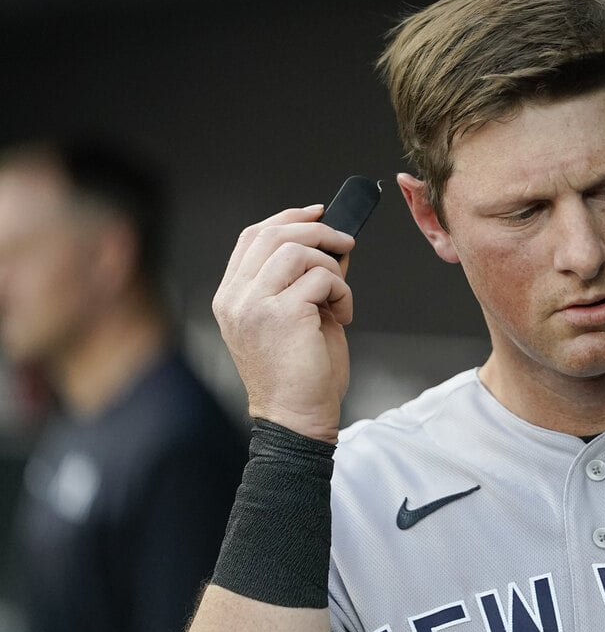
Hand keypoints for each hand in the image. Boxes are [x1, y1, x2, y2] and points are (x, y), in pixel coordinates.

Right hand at [212, 205, 356, 442]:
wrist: (298, 418)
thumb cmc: (300, 375)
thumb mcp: (297, 316)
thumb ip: (304, 279)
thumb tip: (333, 246)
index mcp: (231, 298)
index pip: (252, 238)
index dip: (287, 218)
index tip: (318, 213)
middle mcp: (236, 299)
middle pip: (273, 235)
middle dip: (317, 230)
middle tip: (345, 241)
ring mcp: (254, 306)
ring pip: (298, 251)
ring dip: (331, 266)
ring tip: (339, 296)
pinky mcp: (282, 314)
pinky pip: (322, 278)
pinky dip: (342, 291)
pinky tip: (342, 314)